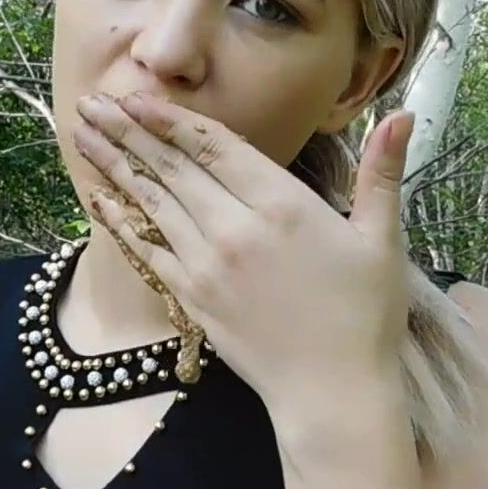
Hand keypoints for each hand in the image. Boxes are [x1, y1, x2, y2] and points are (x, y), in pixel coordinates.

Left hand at [71, 91, 416, 407]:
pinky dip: (121, 222)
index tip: (138, 95)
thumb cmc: (364, 317)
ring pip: (152, 203)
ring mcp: (207, 266)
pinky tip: (99, 200)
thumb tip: (404, 115)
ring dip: (114, 166)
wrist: (332, 394)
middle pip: (173, 168)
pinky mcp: (193, 299)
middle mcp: (235, 229)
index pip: (215, 147)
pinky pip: (147, 251)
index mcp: (283, 205)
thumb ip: (381, 173)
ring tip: (83, 136)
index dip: (172, 118)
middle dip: (129, 131)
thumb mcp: (382, 240)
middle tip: (93, 103)